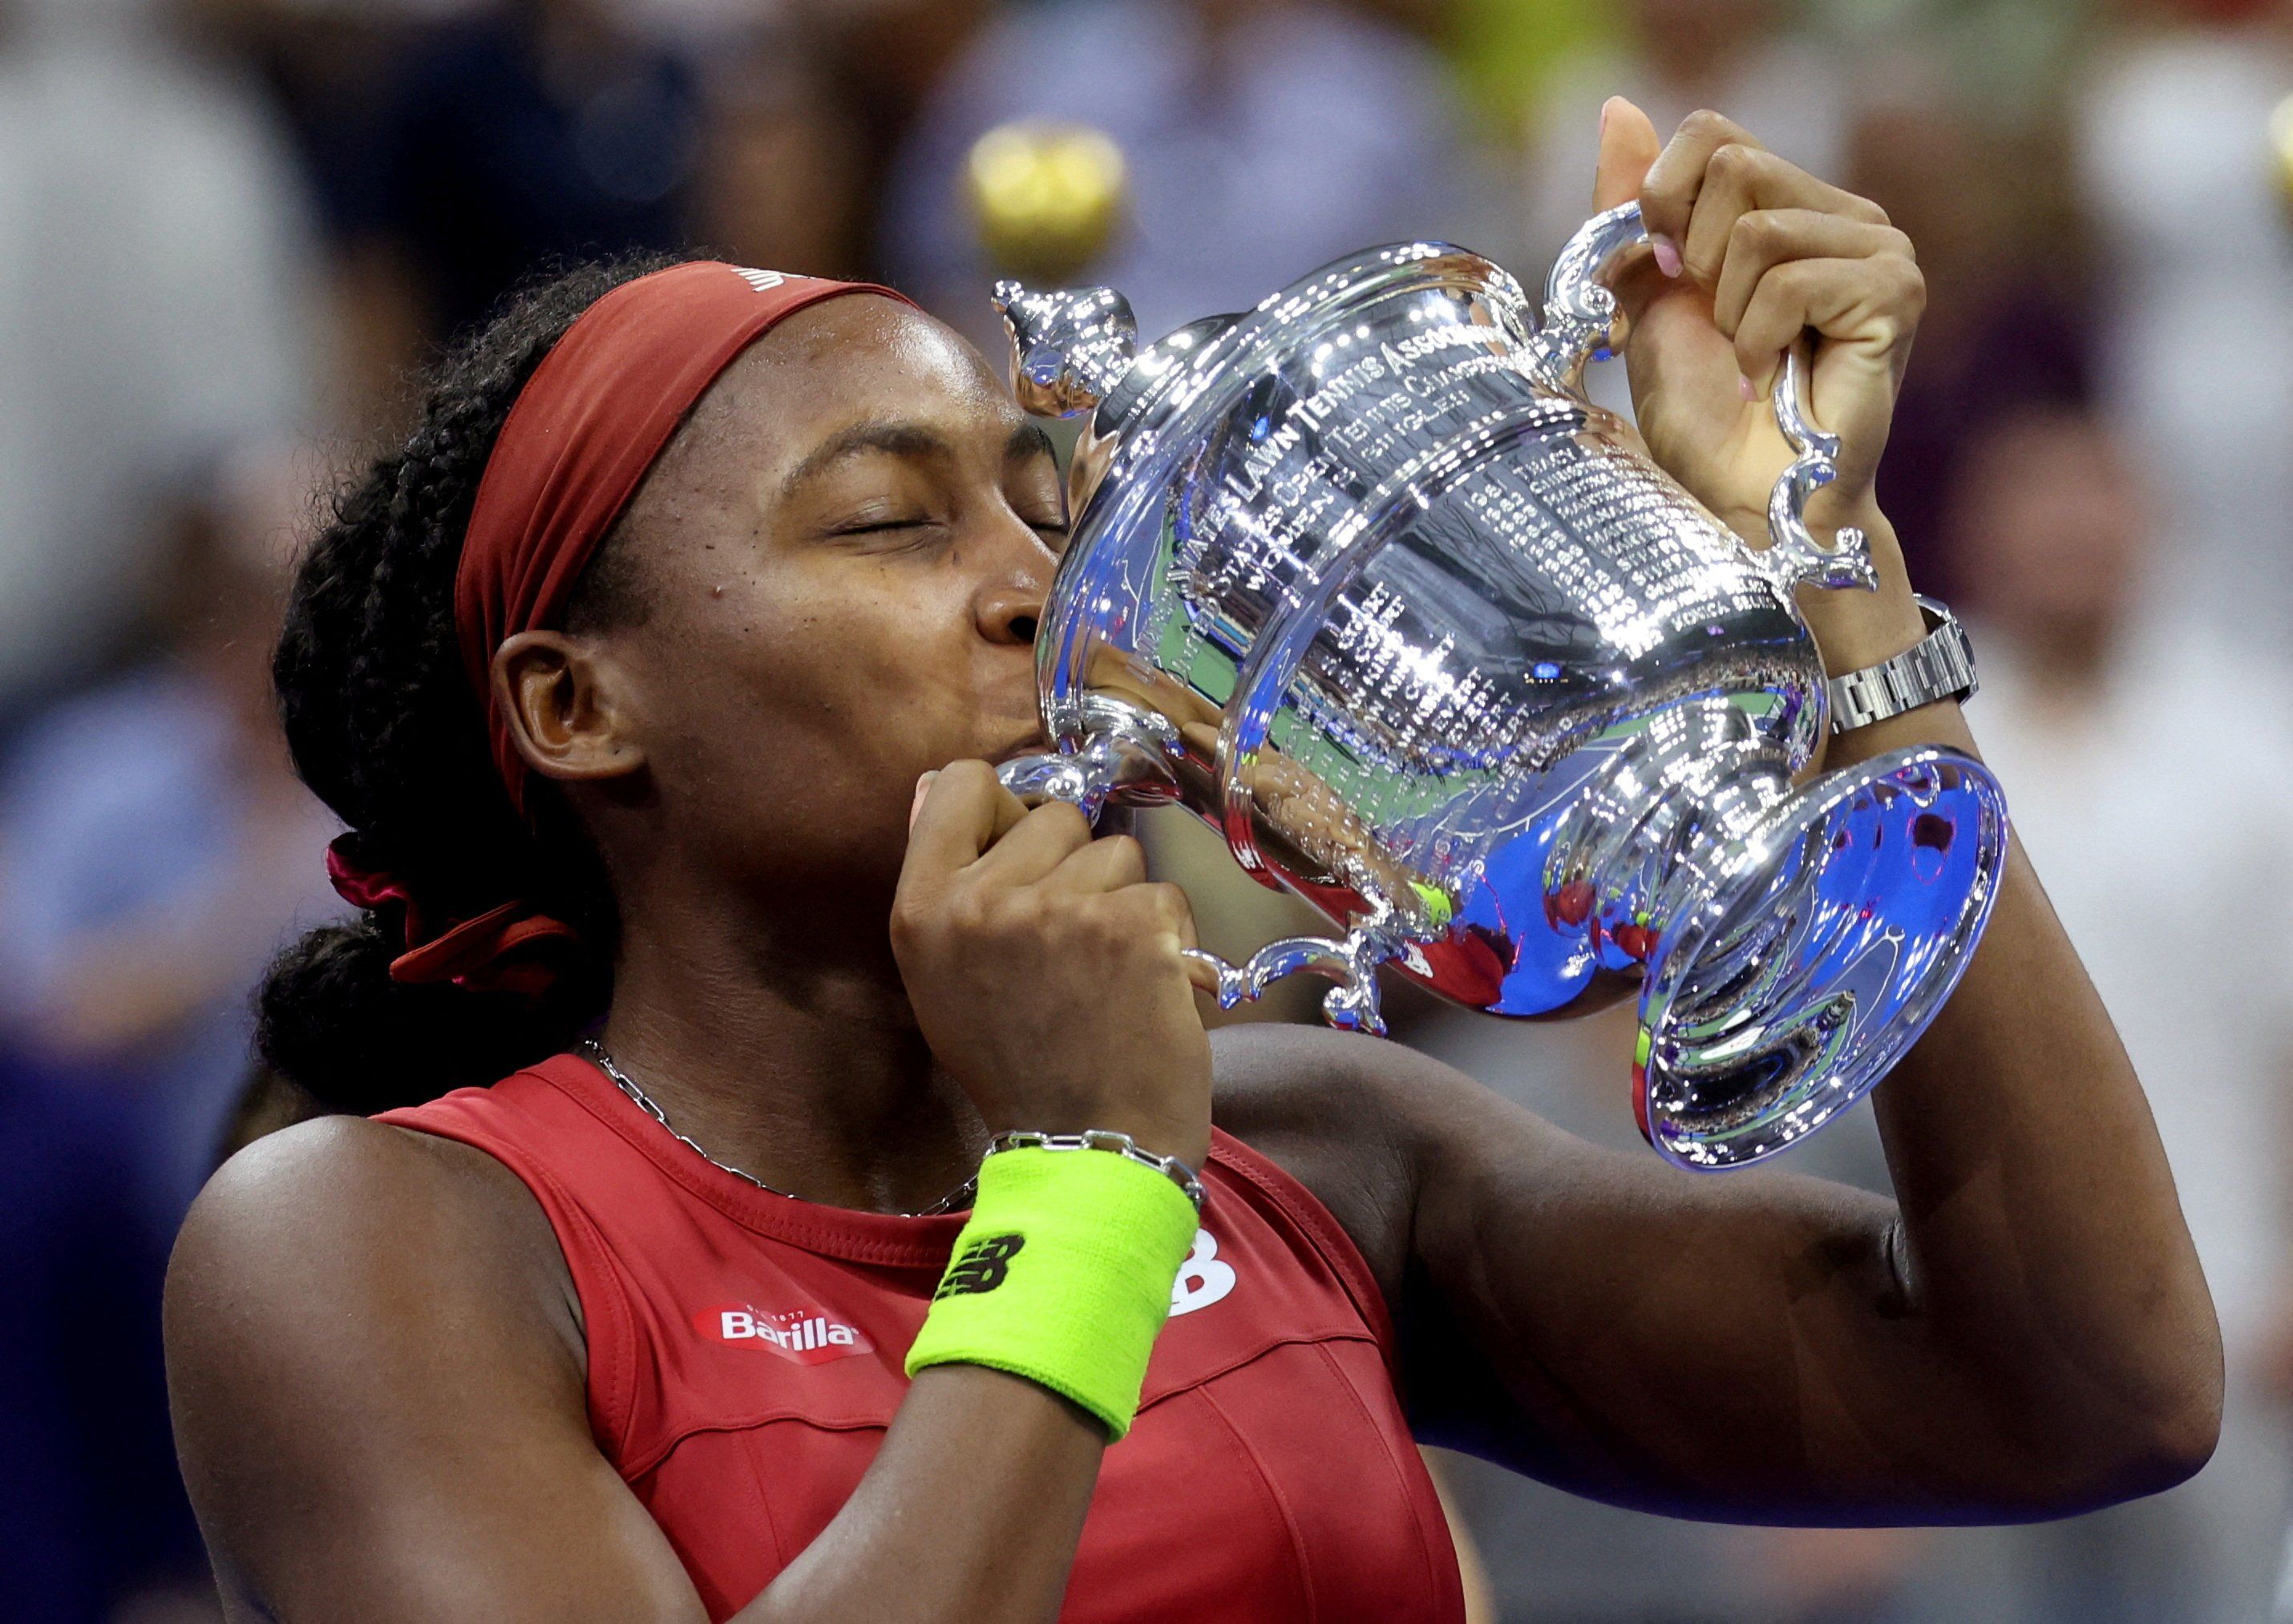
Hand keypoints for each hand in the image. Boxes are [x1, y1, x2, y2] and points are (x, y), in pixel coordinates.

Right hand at [891, 761, 1214, 1167]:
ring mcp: (1058, 909)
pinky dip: (1170, 936)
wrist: (1088, 1149)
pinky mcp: (1130, 924)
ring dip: (1124, 902)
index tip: (1022, 856)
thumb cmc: (1020, 1068)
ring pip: (1118, 851)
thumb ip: (944, 883)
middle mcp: (983, 901)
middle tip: (1069, 948)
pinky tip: (1147, 987)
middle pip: (1055, 816)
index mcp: (922, 910)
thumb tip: (938, 784)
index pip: (961, 783)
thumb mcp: (945, 980)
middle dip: (1074, 868)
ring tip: (1107, 974)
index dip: (1003, 810)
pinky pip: (1164, 891)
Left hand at [1594, 100, 1928, 671]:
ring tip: (1747, 361)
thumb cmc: (1704, 415)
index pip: (1714, 135)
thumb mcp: (1647, 296)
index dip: (1664, 200)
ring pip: (1759, 225)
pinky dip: (1757, 336)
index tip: (1662, 275)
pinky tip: (1769, 378)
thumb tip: (1618, 108)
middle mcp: (1847, 215)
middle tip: (1713, 327)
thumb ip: (1633, 208)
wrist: (1744, 501)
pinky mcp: (1894, 292)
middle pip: (1734, 166)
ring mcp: (1880, 250)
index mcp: (1793, 205)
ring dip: (1727, 309)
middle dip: (1693, 258)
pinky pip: (1791, 278)